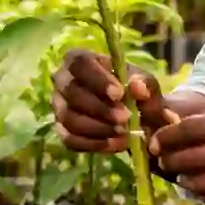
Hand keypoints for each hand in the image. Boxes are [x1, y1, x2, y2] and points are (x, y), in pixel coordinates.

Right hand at [51, 49, 178, 153]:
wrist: (131, 113)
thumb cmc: (132, 89)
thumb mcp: (145, 83)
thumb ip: (146, 84)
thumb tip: (137, 87)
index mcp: (79, 59)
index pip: (79, 63)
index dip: (97, 80)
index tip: (119, 95)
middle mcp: (62, 80)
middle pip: (73, 93)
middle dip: (101, 109)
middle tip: (126, 118)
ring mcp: (59, 105)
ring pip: (70, 119)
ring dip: (99, 129)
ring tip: (124, 134)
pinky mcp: (61, 129)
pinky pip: (70, 140)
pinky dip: (95, 144)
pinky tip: (116, 145)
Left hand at [148, 106, 204, 204]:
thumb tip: (177, 125)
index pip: (191, 129)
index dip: (166, 137)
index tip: (155, 141)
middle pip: (190, 159)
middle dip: (169, 160)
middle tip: (163, 160)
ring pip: (198, 183)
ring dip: (183, 179)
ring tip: (181, 174)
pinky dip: (201, 193)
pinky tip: (201, 186)